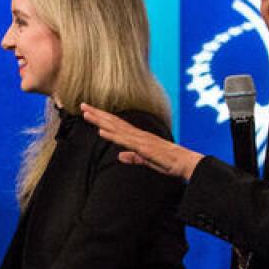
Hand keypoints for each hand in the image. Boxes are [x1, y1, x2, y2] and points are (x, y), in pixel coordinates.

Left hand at [81, 103, 203, 179]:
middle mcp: (137, 134)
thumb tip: (119, 156)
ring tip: (86, 113)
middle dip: (97, 113)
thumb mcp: (147, 161)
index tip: (90, 111)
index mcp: (138, 137)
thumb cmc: (169, 162)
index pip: (117, 125)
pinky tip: (101, 131)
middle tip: (82, 105)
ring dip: (100, 120)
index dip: (103, 118)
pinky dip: (112, 135)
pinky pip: (125, 140)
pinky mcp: (143, 147)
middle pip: (113, 122)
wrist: (185, 163)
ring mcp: (140, 139)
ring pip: (116, 127)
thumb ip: (133, 157)